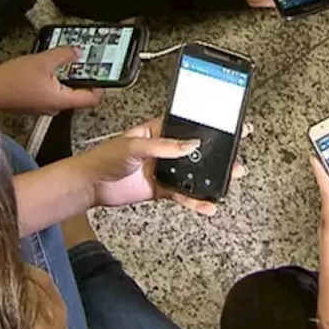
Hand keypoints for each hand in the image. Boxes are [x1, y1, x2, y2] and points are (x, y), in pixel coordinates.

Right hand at [0, 47, 104, 114]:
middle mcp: (55, 107)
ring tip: (66, 62)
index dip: (101, 86)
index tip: (105, 75)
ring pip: (65, 93)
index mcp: (61, 100)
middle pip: (79, 95)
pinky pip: (52, 92)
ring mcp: (44, 106)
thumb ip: (63, 55)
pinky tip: (48, 69)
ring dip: (68, 78)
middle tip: (85, 63)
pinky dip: (55, 81)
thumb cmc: (11, 82)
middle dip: (83, 78)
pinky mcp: (35, 102)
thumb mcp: (42, 61)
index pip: (91, 99)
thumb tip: (77, 52)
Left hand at [81, 118, 246, 215]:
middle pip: (196, 150)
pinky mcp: (161, 189)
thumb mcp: (134, 145)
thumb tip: (191, 144)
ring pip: (194, 173)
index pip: (188, 124)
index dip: (209, 124)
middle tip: (238, 151)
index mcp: (158, 130)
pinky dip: (196, 200)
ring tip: (231, 177)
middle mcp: (164, 149)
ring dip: (212, 176)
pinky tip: (207, 204)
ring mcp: (164, 169)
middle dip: (218, 152)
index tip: (229, 124)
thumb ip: (164, 146)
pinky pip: (183, 194)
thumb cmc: (104, 157)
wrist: (90, 185)